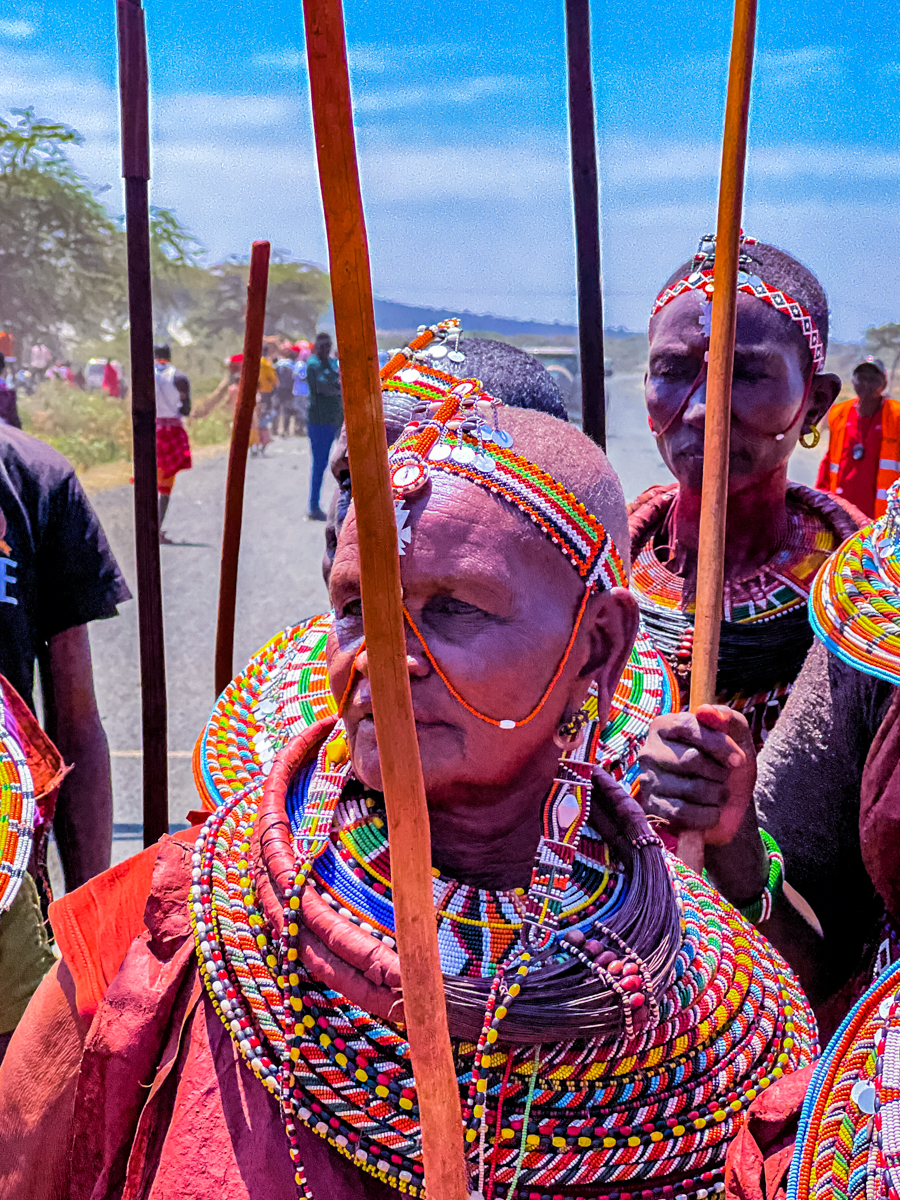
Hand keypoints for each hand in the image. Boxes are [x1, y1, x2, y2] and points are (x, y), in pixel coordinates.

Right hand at [637, 705, 755, 845]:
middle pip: (691, 759)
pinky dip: (708, 815)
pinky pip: (685, 814)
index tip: (739, 760)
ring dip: (717, 795)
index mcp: (665, 726)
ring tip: (717, 794)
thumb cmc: (727, 763)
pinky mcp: (653, 810)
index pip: (690, 727)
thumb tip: (706, 711)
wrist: (729, 805)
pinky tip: (710, 811)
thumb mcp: (737, 736)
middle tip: (723, 777)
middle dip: (719, 773)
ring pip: (692, 789)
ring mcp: (648, 781)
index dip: (720, 744)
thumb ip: (726, 717)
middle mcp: (649, 751)